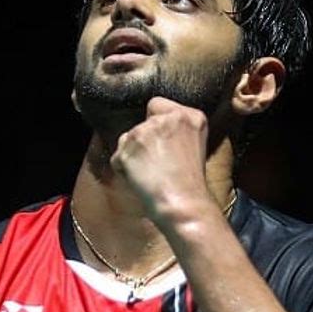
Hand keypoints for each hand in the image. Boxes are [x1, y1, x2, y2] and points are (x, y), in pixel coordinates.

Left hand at [110, 96, 213, 226]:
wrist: (184, 205)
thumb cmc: (191, 185)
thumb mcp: (195, 146)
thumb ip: (176, 131)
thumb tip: (153, 132)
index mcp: (191, 116)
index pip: (158, 105)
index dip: (158, 126)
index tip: (166, 146)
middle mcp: (168, 117)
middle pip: (142, 123)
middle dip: (144, 141)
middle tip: (159, 165)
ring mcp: (146, 130)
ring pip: (127, 139)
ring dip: (133, 156)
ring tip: (151, 176)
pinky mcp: (128, 146)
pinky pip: (117, 158)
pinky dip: (124, 170)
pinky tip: (141, 181)